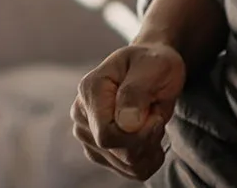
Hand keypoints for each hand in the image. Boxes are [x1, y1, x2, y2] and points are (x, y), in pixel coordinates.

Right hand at [71, 41, 187, 179]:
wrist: (151, 69)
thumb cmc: (152, 63)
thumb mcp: (152, 66)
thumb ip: (137, 92)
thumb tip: (126, 124)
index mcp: (90, 90)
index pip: (106, 135)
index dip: (138, 134)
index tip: (155, 115)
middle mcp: (82, 115)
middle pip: (116, 152)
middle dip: (147, 140)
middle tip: (154, 114)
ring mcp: (88, 136)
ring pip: (126, 166)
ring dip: (150, 148)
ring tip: (150, 121)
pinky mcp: (100, 152)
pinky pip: (131, 172)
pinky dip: (149, 159)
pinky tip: (150, 137)